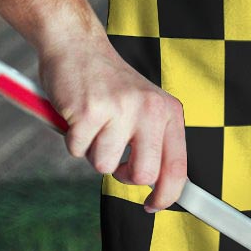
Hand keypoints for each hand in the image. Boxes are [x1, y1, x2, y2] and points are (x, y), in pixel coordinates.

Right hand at [39, 36, 186, 213]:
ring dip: (92, 151)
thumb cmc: (108, 83)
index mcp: (168, 111)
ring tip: (93, 124)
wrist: (77, 45)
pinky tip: (77, 115)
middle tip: (114, 157)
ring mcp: (120, 109)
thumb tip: (161, 187)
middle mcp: (150, 110)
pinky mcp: (89, 111)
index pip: (177, 167)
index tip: (153, 206)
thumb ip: (155, 141)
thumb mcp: (144, 107)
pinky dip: (72, 139)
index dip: (167, 195)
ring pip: (104, 165)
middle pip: (144, 175)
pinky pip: (77, 150)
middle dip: (123, 175)